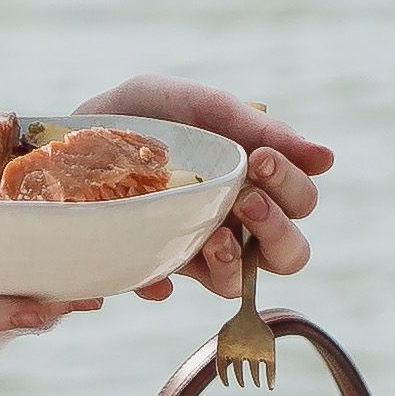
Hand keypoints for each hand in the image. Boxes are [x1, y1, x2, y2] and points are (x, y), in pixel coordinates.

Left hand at [78, 75, 330, 300]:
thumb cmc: (144, 113)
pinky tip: (155, 268)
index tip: (260, 157)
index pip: (301, 201)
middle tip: (244, 198)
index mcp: (254, 181)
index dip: (291, 185)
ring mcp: (194, 247)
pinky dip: (166, 281)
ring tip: (211, 238)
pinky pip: (172, 290)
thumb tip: (328, 159)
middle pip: (289, 253)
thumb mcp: (197, 105)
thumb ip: (256, 125)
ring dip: (234, 264)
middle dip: (276, 228)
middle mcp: (233, 221)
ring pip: (241, 282)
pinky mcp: (152, 266)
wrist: (67, 135)